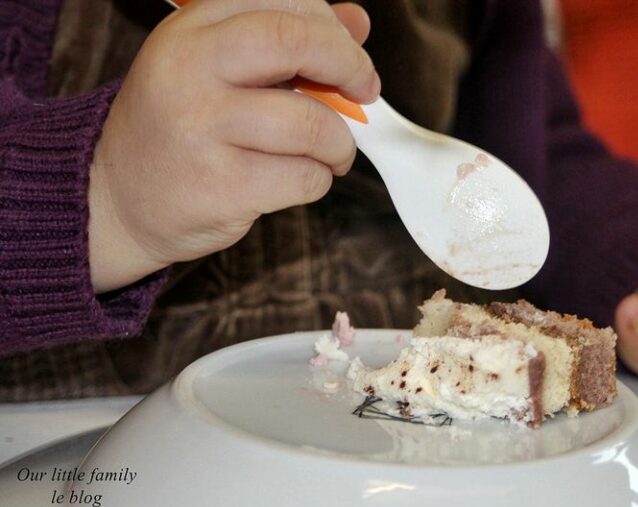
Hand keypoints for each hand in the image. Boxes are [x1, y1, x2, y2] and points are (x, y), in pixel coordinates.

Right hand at [88, 0, 379, 292]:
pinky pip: (305, 177)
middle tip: (365, 91)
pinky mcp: (219, 186)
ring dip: (340, 144)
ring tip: (331, 153)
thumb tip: (357, 22)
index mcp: (191, 30)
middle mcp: (190, 70)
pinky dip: (319, 180)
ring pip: (312, 124)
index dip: (332, 28)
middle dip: (349, 65)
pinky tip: (301, 179)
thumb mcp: (218, 69)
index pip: (281, 0)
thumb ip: (286, 40)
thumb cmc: (180, 130)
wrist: (118, 200)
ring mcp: (201, 128)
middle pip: (295, 41)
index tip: (352, 58)